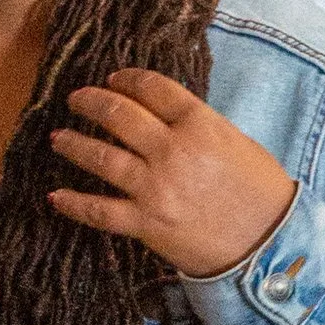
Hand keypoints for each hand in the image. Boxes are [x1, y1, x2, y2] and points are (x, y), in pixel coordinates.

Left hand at [47, 69, 297, 279]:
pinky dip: (73, 203)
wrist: (269, 245)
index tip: (114, 79)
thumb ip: (198, 126)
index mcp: (200, 124)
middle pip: (118, 115)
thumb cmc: (261, 192)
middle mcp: (172, 150)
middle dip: (91, 102)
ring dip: (73, 144)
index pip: (153, 88)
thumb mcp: (236, 142)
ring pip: (100, 157)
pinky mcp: (146, 222)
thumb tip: (164, 115)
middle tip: (76, 100)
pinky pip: (99, 210)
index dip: (127, 79)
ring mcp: (155, 187)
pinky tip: (55, 196)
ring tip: (58, 138)